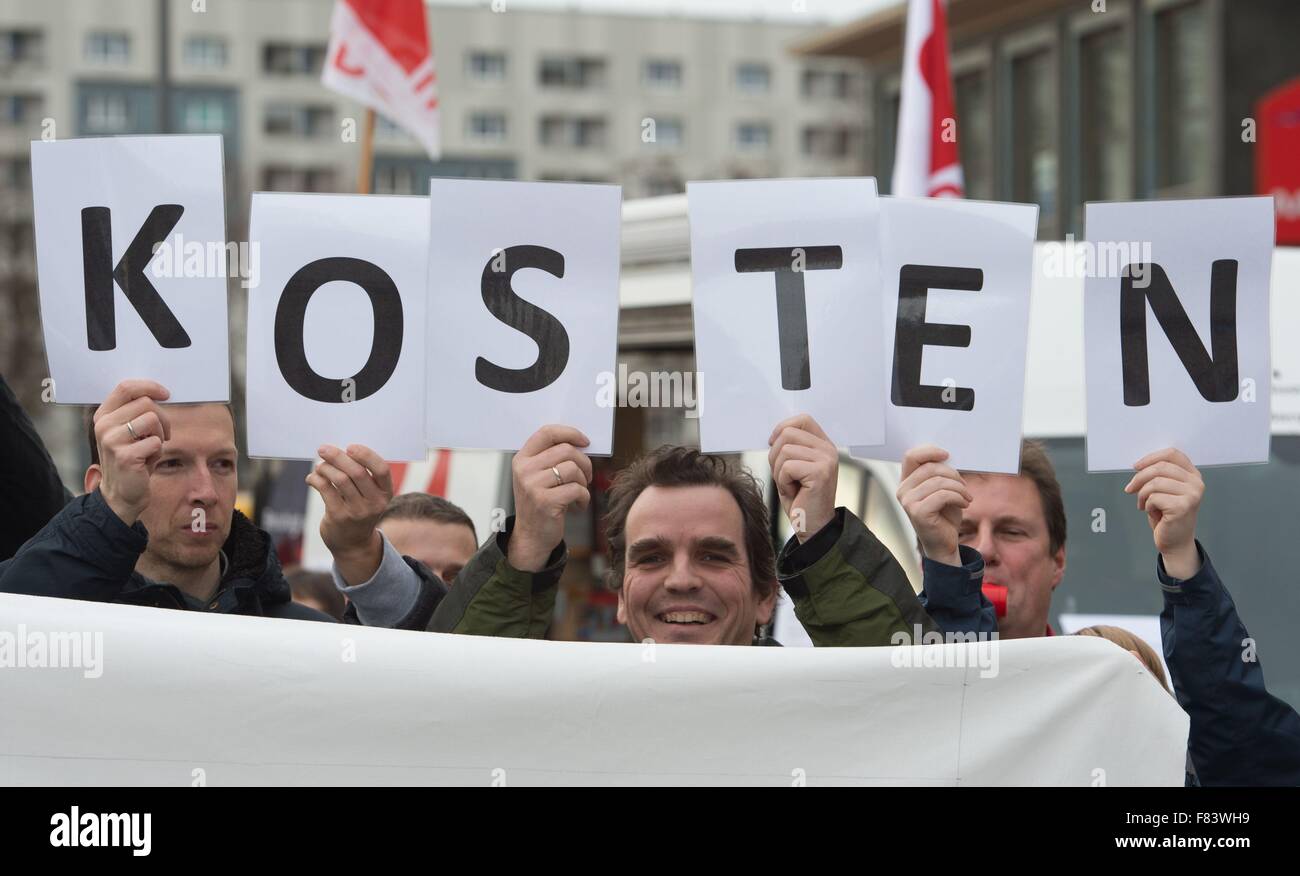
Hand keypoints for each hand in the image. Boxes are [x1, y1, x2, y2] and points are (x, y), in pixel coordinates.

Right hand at [91, 379, 171, 525]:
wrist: (122, 494)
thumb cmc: (132, 458)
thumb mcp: (130, 431)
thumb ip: (137, 412)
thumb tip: (160, 392)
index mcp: (104, 415)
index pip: (126, 388)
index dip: (149, 386)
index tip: (166, 394)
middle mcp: (104, 425)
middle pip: (146, 403)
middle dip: (163, 418)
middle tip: (162, 435)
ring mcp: (111, 440)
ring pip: (153, 419)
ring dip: (161, 435)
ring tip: (151, 449)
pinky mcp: (124, 456)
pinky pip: (156, 442)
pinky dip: (158, 452)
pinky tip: (147, 462)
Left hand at [307, 444, 392, 584]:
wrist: (353, 544)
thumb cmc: (359, 510)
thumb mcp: (370, 496)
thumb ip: (363, 476)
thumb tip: (339, 450)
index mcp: (385, 493)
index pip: (381, 469)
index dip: (366, 455)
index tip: (350, 447)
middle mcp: (374, 503)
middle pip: (357, 472)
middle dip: (338, 456)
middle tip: (323, 449)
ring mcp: (356, 511)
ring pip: (340, 479)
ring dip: (325, 467)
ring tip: (319, 466)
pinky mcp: (338, 516)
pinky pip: (325, 489)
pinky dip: (315, 479)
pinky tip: (312, 478)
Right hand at [509, 425, 591, 571]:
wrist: (531, 536)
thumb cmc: (541, 502)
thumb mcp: (538, 476)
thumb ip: (552, 457)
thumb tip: (582, 443)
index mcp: (522, 459)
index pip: (547, 432)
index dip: (570, 433)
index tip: (585, 442)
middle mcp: (524, 470)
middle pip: (566, 450)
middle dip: (584, 462)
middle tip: (586, 476)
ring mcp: (533, 486)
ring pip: (573, 469)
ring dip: (584, 481)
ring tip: (579, 491)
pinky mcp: (545, 502)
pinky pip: (577, 489)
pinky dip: (584, 497)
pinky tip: (578, 505)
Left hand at [768, 414, 837, 541]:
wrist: (812, 526)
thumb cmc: (800, 498)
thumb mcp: (793, 467)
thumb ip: (789, 447)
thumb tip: (774, 435)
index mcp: (823, 445)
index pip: (802, 419)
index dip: (782, 428)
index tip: (773, 444)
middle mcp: (828, 450)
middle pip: (787, 434)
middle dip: (775, 455)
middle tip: (784, 476)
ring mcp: (826, 460)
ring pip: (784, 451)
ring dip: (779, 472)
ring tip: (791, 485)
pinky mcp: (820, 473)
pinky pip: (787, 467)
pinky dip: (783, 482)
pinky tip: (795, 492)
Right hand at [897, 445, 971, 567]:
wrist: (944, 543)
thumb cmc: (944, 515)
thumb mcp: (942, 489)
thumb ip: (938, 474)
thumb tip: (947, 457)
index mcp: (906, 482)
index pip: (911, 456)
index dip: (929, 451)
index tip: (947, 455)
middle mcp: (903, 490)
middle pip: (930, 468)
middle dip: (953, 474)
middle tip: (964, 486)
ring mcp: (908, 502)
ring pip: (939, 481)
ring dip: (959, 488)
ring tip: (966, 497)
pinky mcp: (918, 512)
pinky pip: (943, 495)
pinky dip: (958, 497)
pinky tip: (964, 503)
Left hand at [1125, 447, 1203, 578]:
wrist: (1175, 541)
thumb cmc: (1167, 515)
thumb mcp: (1164, 490)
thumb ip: (1159, 475)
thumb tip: (1138, 465)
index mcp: (1192, 474)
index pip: (1172, 454)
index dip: (1150, 458)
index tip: (1136, 466)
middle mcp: (1196, 483)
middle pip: (1160, 467)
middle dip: (1139, 478)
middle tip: (1130, 489)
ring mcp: (1192, 494)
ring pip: (1155, 482)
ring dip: (1142, 494)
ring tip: (1143, 504)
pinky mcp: (1183, 506)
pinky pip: (1154, 497)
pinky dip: (1147, 505)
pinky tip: (1151, 512)